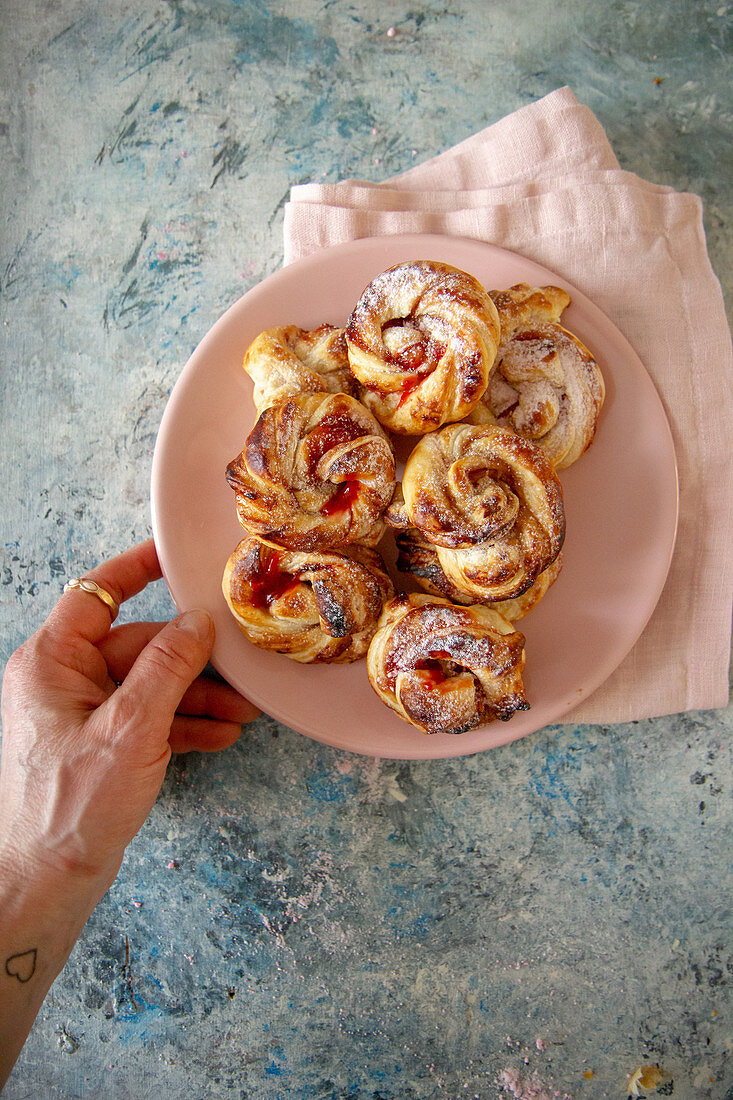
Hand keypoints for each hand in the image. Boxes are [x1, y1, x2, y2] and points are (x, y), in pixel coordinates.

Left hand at [0, 539, 258, 889]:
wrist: (46, 881)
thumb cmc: (71, 807)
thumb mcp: (131, 728)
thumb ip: (168, 667)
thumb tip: (197, 622)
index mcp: (52, 663)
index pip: (96, 594)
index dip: (136, 569)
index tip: (175, 555)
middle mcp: (62, 681)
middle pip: (136, 647)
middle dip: (190, 662)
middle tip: (238, 669)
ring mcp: (79, 715)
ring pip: (147, 686)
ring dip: (194, 698)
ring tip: (242, 713)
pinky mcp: (95, 746)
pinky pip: (144, 719)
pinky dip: (180, 725)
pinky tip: (219, 736)